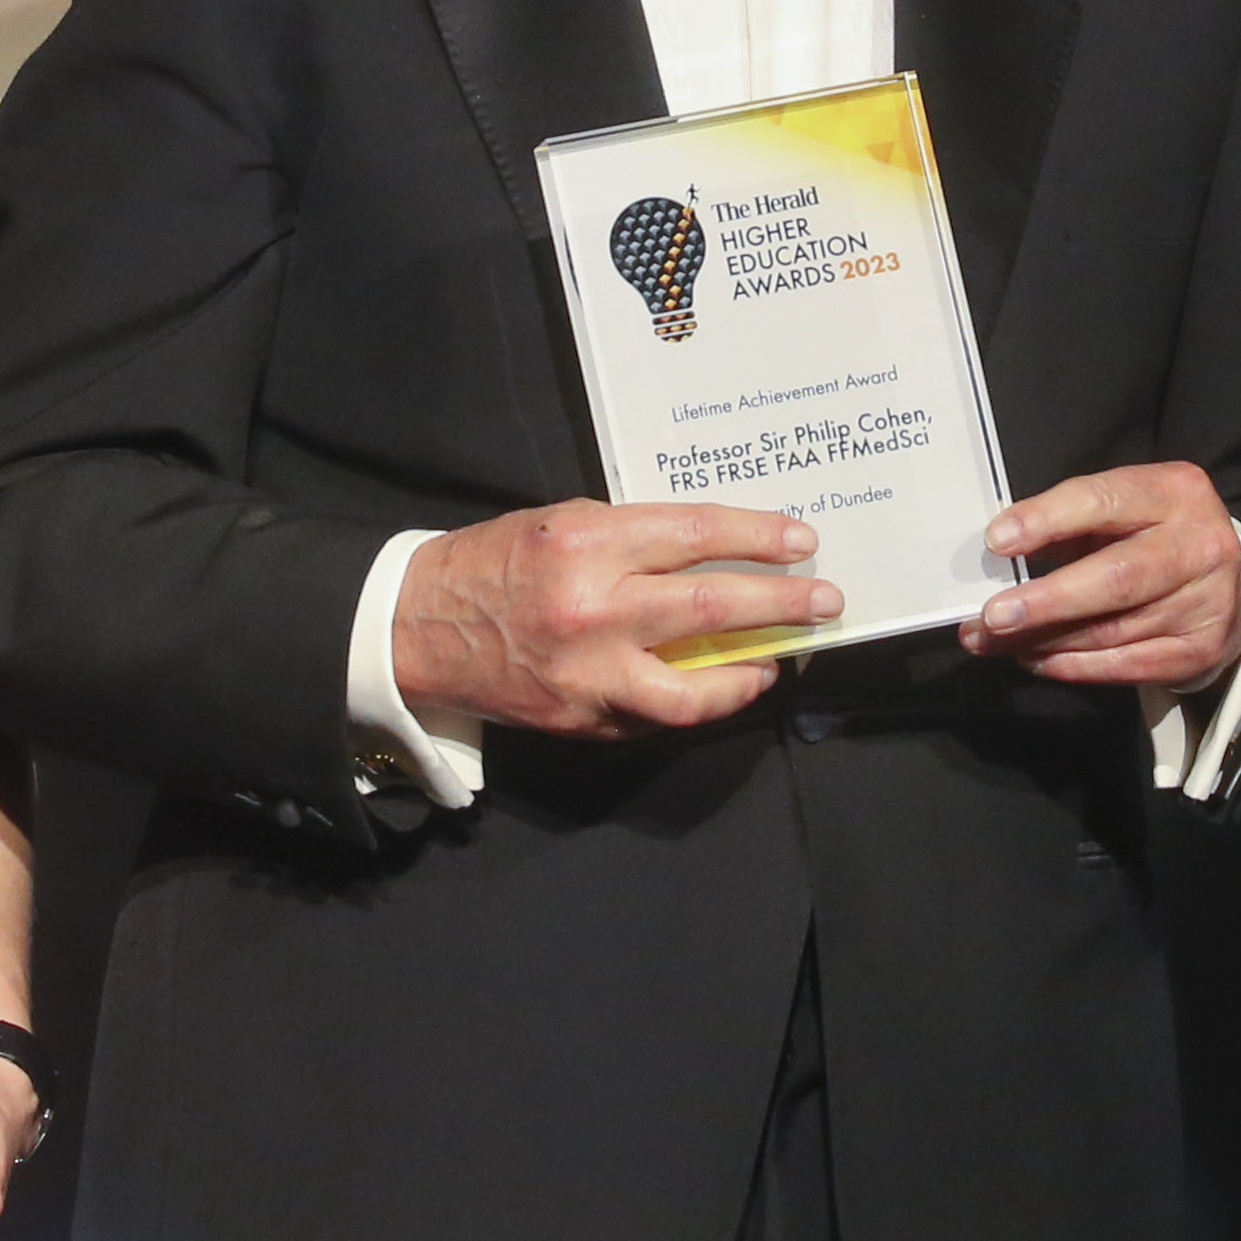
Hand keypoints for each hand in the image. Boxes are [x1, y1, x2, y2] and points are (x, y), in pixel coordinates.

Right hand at [390, 499, 835, 736]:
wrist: (417, 628)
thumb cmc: (493, 562)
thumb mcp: (561, 522)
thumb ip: (633, 537)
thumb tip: (712, 551)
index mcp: (586, 543)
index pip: (695, 534)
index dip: (757, 536)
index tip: (799, 539)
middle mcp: (593, 608)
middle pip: (712, 607)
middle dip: (780, 604)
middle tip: (823, 599)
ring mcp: (589, 674)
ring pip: (695, 688)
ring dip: (751, 671)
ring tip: (780, 657)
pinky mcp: (582, 718)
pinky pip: (658, 714)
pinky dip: (700, 701)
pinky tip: (723, 685)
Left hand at [965, 460, 1240, 694]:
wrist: (1225, 585)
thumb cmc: (1153, 538)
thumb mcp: (1122, 512)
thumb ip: (1070, 527)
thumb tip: (1000, 556)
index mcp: (1175, 492)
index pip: (1103, 500)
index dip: (1048, 519)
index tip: (997, 540)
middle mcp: (1200, 545)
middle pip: (1116, 577)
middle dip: (1047, 600)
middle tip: (993, 616)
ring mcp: (1206, 603)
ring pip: (1112, 631)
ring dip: (1045, 640)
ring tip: (995, 640)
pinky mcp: (1200, 651)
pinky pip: (1125, 665)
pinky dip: (1072, 666)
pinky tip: (1035, 658)